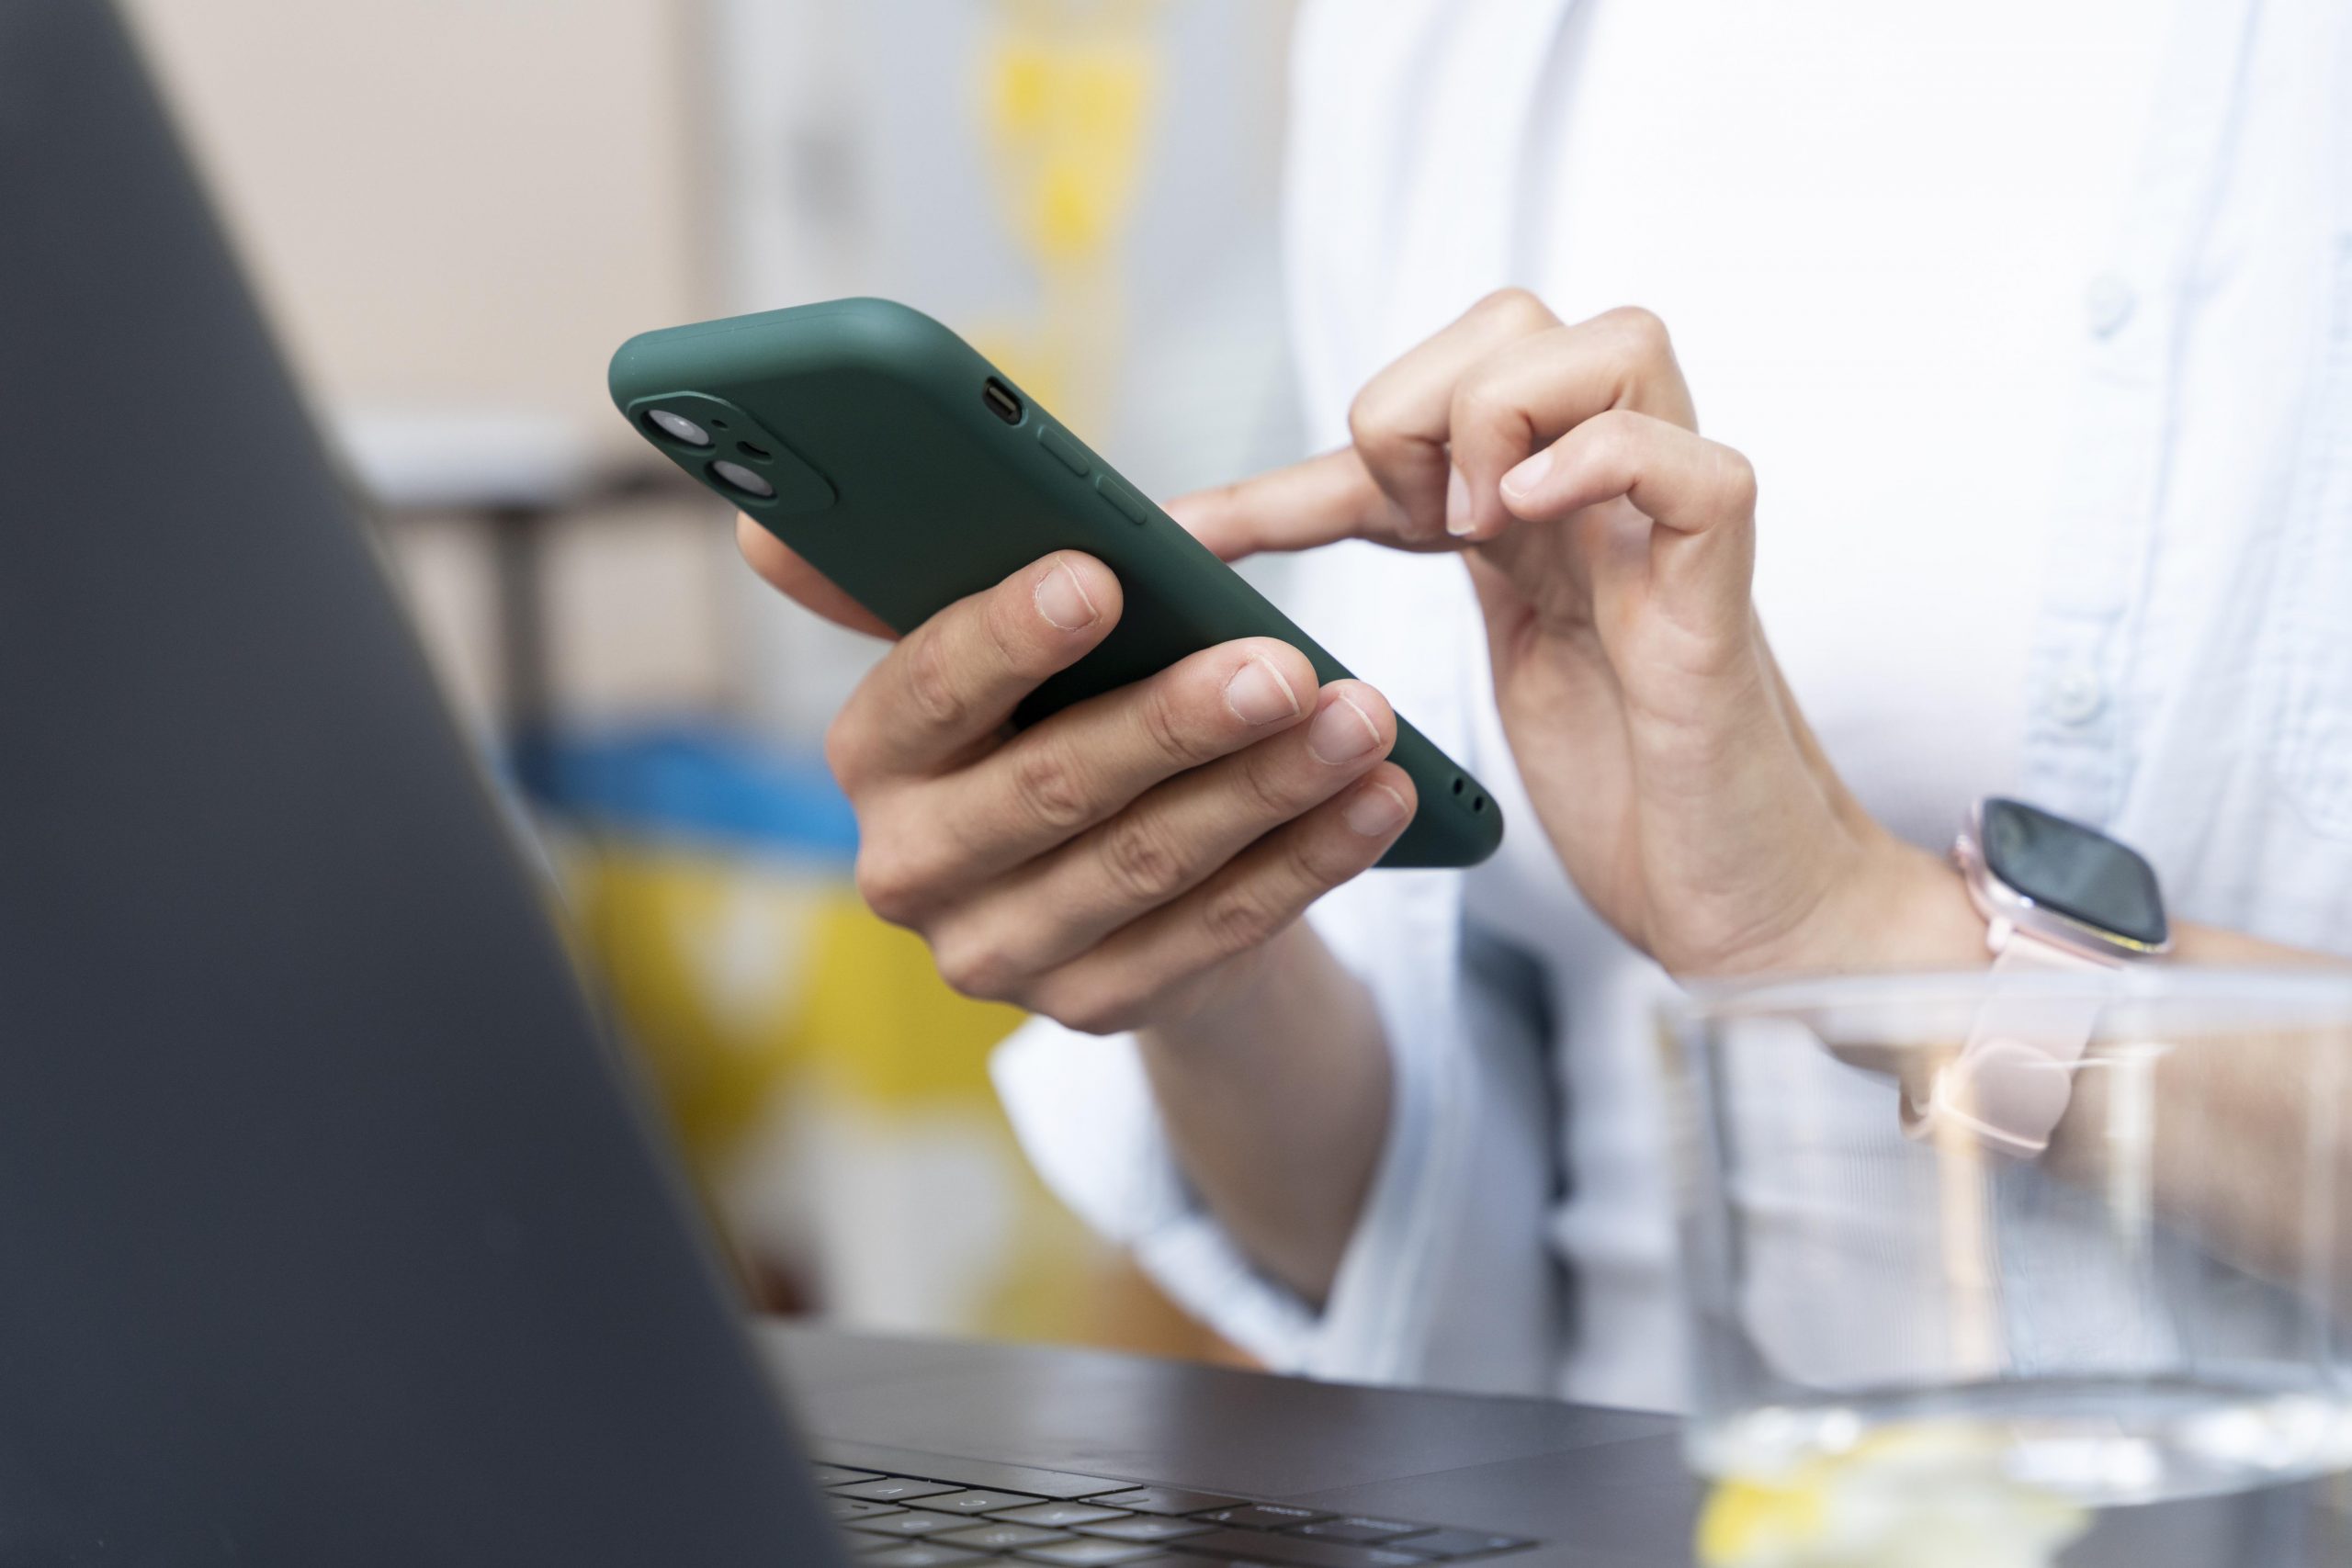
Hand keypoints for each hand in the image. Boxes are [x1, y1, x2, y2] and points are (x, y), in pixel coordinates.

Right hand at [737, 519, 1417, 1031]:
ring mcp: (999, 954)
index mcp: (872, 755)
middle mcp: (912, 866)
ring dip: (1269, 790)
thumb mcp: (998, 650)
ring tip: (1362, 722)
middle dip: (1177, 723)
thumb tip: (766, 534)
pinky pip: (1215, 934)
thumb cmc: (1054, 713)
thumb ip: (918, 578)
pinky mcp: (1094, 1008)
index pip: (924, 693)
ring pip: (1149, 865)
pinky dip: (1308, 863)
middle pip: (1051, 789)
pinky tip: (1376, 802)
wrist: (1108, 882)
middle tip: (1282, 667)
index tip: (1098, 575)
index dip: (1007, 636)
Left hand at [1179, 291, 1970, 976]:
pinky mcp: (1721, 586)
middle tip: (1407, 529)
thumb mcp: (1482, 690)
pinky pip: (1689, 460)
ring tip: (1474, 525)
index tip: (1192, 541)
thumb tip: (1270, 637)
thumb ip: (1414, 626)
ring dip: (1508, 412)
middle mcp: (1607, 496)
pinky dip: (1599, 459)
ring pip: (1617, 342)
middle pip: (1518, 319)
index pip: (1416, 411)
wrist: (1744, 903)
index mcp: (1538, 516)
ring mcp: (1670, 528)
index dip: (1287, 473)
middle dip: (1421, 399)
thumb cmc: (1626, 804)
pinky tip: (1524, 519)